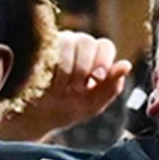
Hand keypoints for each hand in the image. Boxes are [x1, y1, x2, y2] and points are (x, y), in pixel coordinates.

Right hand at [0, 31, 129, 140]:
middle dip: (83, 67)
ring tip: (59, 89)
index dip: (102, 61)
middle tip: (75, 88)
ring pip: (68, 41)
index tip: (95, 79)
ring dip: (67, 69)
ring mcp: (54, 43)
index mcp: (93, 57)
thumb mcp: (91, 105)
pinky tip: (46, 81)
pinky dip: (50, 66)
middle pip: (87, 41)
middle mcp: (75, 45)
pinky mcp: (36, 46)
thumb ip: (111, 87)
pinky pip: (48, 46)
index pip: (104, 46)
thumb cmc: (64, 110)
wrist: (32, 118)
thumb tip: (126, 65)